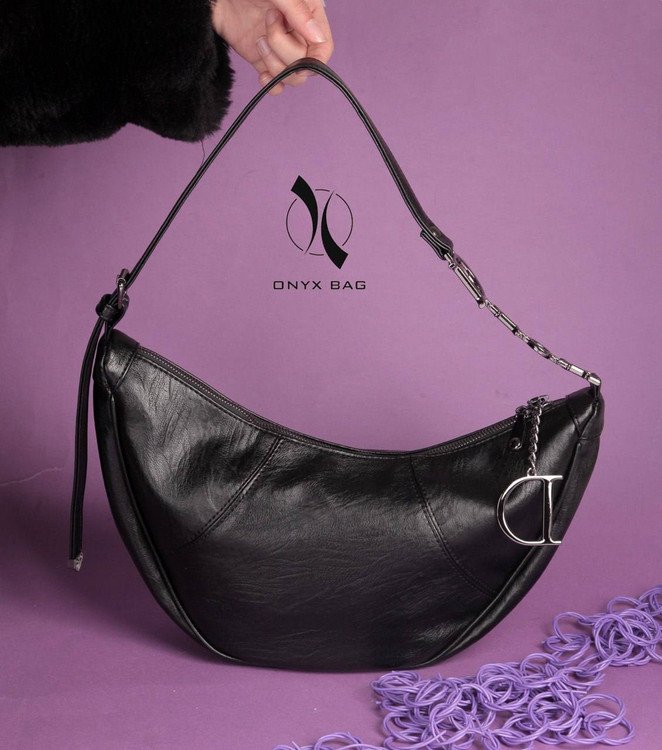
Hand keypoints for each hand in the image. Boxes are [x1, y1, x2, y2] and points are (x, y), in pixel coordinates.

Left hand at [212, 0, 332, 94]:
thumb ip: (297, 11)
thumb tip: (317, 37)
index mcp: (308, 15)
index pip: (323, 47)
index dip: (316, 58)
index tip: (302, 57)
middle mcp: (297, 34)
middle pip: (305, 65)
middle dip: (284, 49)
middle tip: (267, 20)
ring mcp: (279, 49)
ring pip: (291, 77)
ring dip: (274, 64)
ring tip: (258, 39)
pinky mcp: (262, 61)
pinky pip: (276, 84)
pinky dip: (271, 85)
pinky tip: (262, 76)